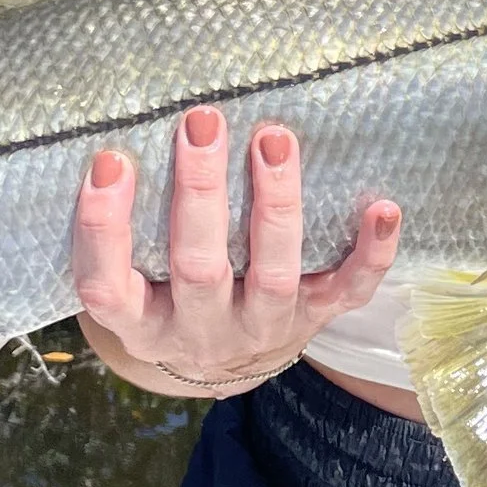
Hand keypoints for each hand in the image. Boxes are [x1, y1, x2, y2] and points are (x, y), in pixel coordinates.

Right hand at [71, 106, 402, 397]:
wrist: (227, 363)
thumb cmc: (167, 292)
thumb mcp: (131, 276)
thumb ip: (124, 225)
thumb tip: (119, 126)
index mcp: (140, 321)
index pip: (106, 287)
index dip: (103, 229)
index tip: (109, 162)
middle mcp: (199, 331)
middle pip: (198, 269)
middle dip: (201, 193)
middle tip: (201, 123)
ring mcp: (262, 328)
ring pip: (272, 275)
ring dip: (275, 204)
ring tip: (274, 139)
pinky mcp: (315, 318)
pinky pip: (348, 291)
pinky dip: (371, 253)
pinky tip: (383, 207)